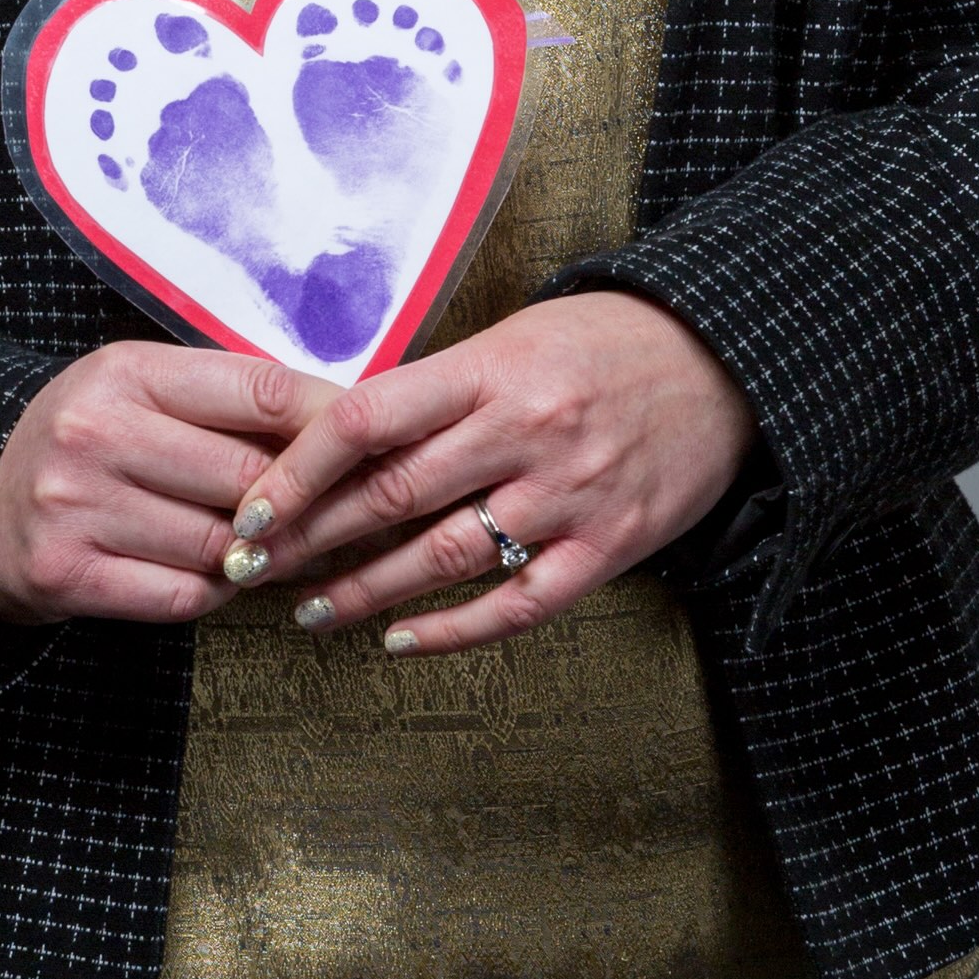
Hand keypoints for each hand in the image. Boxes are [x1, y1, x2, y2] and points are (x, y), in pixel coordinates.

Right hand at [0, 343, 336, 626]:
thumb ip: (227, 402)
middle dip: (301, 505)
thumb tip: (346, 425)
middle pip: (251, 477)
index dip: (331, 422)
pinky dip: (213, 594)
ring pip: (223, 547)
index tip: (372, 445)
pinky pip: (183, 596)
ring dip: (259, 557)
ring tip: (269, 549)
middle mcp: (95, 432)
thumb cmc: (87, 444)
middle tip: (336, 517)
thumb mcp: (140, 392)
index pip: (261, 390)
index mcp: (126, 372)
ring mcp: (76, 506)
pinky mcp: (65, 573)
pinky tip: (214, 578)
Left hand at [221, 294, 756, 654]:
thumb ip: (437, 389)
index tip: (249, 506)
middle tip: (251, 568)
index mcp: (492, 368)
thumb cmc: (605, 343)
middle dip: (310, 540)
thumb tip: (335, 438)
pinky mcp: (611, 546)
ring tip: (311, 612)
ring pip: (445, 558)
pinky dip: (454, 631)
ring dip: (366, 592)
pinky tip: (402, 641)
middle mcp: (527, 431)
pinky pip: (518, 604)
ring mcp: (571, 494)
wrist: (729, 362)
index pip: (365, 419)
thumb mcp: (516, 337)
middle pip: (392, 496)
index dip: (297, 470)